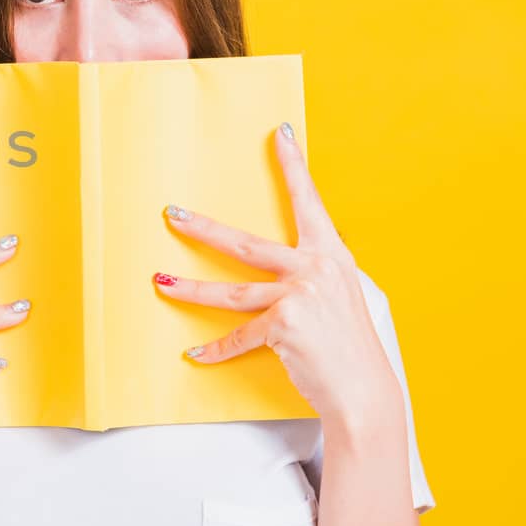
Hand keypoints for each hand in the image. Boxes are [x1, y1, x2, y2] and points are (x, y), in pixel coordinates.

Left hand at [150, 121, 402, 432]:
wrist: (365, 392)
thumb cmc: (350, 349)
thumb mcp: (341, 300)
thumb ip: (313, 278)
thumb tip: (285, 273)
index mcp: (332, 257)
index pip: (309, 203)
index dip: (294, 166)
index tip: (280, 133)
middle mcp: (315, 269)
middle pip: (245, 243)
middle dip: (203, 228)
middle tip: (173, 213)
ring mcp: (298, 295)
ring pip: (229, 291)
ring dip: (189, 288)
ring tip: (161, 281)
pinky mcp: (283, 324)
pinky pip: (238, 336)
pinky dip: (216, 349)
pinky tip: (196, 354)